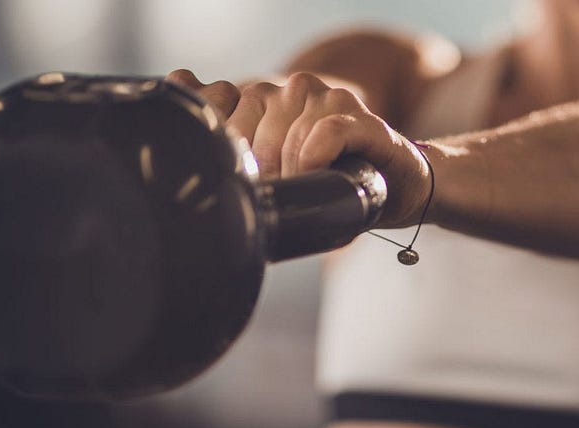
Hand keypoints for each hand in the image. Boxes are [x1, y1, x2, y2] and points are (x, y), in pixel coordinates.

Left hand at [167, 70, 429, 226]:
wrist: (398, 188)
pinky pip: (326, 133)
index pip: (216, 110)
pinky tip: (324, 173)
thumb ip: (230, 140)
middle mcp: (291, 91)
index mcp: (263, 100)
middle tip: (288, 194)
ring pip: (285, 136)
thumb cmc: (331, 184)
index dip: (228, 155)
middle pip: (249, 130)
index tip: (249, 180)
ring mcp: (326, 99)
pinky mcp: (360, 117)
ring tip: (313, 188)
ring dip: (295, 174)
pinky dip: (318, 158)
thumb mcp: (273, 171)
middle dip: (263, 175)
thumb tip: (180, 82)